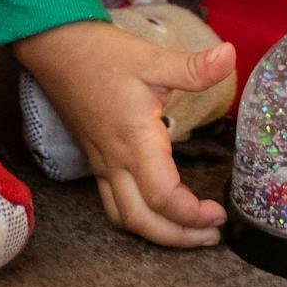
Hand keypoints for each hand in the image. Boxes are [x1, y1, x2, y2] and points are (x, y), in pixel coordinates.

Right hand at [13, 20, 234, 248]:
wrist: (56, 49)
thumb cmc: (103, 55)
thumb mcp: (152, 59)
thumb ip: (193, 67)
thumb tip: (230, 55)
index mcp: (134, 141)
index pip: (163, 197)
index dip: (193, 215)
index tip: (219, 213)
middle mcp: (115, 161)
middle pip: (143, 222)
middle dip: (179, 238)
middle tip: (212, 236)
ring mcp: (102, 164)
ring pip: (125, 219)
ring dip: (157, 234)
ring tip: (189, 231)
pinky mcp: (95, 160)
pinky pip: (113, 204)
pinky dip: (138, 218)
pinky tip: (157, 209)